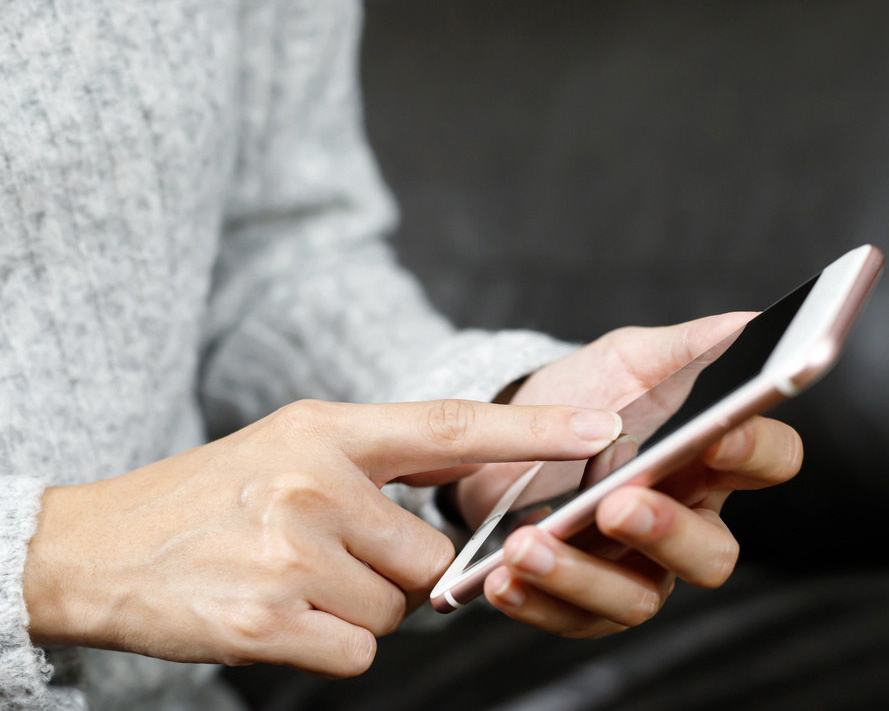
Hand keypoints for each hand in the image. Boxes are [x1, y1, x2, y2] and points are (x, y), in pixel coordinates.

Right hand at [22, 399, 620, 675]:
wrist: (97, 547)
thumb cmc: (212, 496)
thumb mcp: (294, 447)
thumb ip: (380, 470)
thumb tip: (460, 518)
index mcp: (327, 430)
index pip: (450, 424)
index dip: (533, 428)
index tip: (605, 427)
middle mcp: (314, 481)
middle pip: (430, 558)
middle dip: (399, 572)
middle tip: (328, 555)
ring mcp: (290, 550)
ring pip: (396, 610)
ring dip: (357, 608)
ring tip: (291, 579)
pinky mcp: (266, 619)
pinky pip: (357, 651)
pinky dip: (328, 644)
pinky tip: (277, 614)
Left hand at [458, 314, 803, 636]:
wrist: (505, 434)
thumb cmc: (582, 395)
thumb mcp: (628, 360)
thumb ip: (687, 346)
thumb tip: (749, 322)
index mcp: (709, 459)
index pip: (770, 460)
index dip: (754, 453)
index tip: (716, 437)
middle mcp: (685, 522)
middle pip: (713, 554)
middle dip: (667, 534)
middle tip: (616, 505)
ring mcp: (638, 569)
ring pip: (640, 599)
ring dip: (582, 577)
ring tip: (527, 545)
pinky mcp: (584, 601)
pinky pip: (572, 619)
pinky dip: (535, 603)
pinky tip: (499, 578)